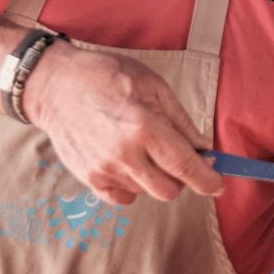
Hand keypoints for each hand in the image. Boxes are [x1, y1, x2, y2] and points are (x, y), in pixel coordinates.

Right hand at [20, 42, 221, 205]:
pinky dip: (133, 186)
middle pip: (169, 190)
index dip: (207, 180)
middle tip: (177, 158)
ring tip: (143, 149)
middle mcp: (124, 154)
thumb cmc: (107, 76)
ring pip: (146, 193)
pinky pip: (123, 197)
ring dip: (155, 178)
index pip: (186, 167)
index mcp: (145, 127)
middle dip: (181, 179)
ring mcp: (104, 169)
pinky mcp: (89, 178)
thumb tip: (204, 149)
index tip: (218, 184)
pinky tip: (128, 162)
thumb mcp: (154, 86)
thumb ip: (182, 122)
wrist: (56, 85)